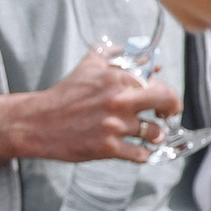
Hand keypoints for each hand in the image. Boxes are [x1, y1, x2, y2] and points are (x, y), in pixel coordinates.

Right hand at [15, 49, 179, 163]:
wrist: (38, 122)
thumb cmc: (64, 94)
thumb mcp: (89, 65)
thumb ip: (118, 56)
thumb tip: (149, 60)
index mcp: (117, 77)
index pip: (159, 83)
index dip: (167, 94)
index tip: (164, 102)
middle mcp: (119, 100)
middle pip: (167, 102)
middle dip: (172, 110)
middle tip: (167, 116)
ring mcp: (115, 125)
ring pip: (154, 133)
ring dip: (154, 136)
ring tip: (148, 136)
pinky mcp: (108, 148)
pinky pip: (140, 154)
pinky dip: (142, 154)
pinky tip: (135, 150)